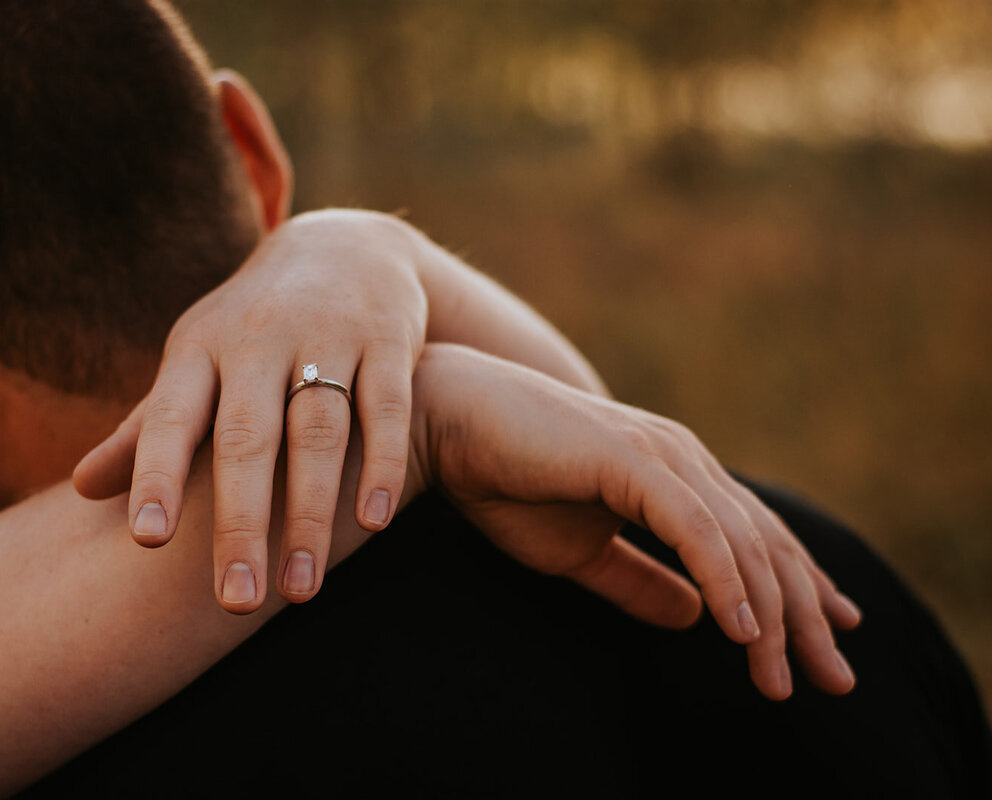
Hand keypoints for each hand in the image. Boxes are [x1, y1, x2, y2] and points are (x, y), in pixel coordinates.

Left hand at [74, 209, 426, 611]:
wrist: (345, 247)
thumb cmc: (251, 324)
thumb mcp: (195, 360)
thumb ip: (147, 427)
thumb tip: (79, 491)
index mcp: (199, 348)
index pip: (170, 417)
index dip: (155, 474)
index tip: (145, 540)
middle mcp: (258, 339)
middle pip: (246, 438)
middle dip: (240, 523)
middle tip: (235, 601)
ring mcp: (326, 336)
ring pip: (317, 431)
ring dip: (309, 513)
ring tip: (301, 589)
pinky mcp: (386, 340)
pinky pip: (383, 406)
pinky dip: (378, 464)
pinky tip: (372, 524)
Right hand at [411, 344, 862, 699]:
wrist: (448, 423)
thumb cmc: (506, 481)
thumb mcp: (583, 551)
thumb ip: (640, 581)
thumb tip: (695, 618)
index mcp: (676, 475)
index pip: (755, 537)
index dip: (800, 588)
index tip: (830, 637)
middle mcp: (684, 459)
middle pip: (765, 544)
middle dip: (804, 616)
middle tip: (835, 680)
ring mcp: (663, 455)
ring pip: (741, 543)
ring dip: (769, 616)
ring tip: (780, 677)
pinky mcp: (633, 460)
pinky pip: (695, 530)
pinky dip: (725, 580)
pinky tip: (741, 630)